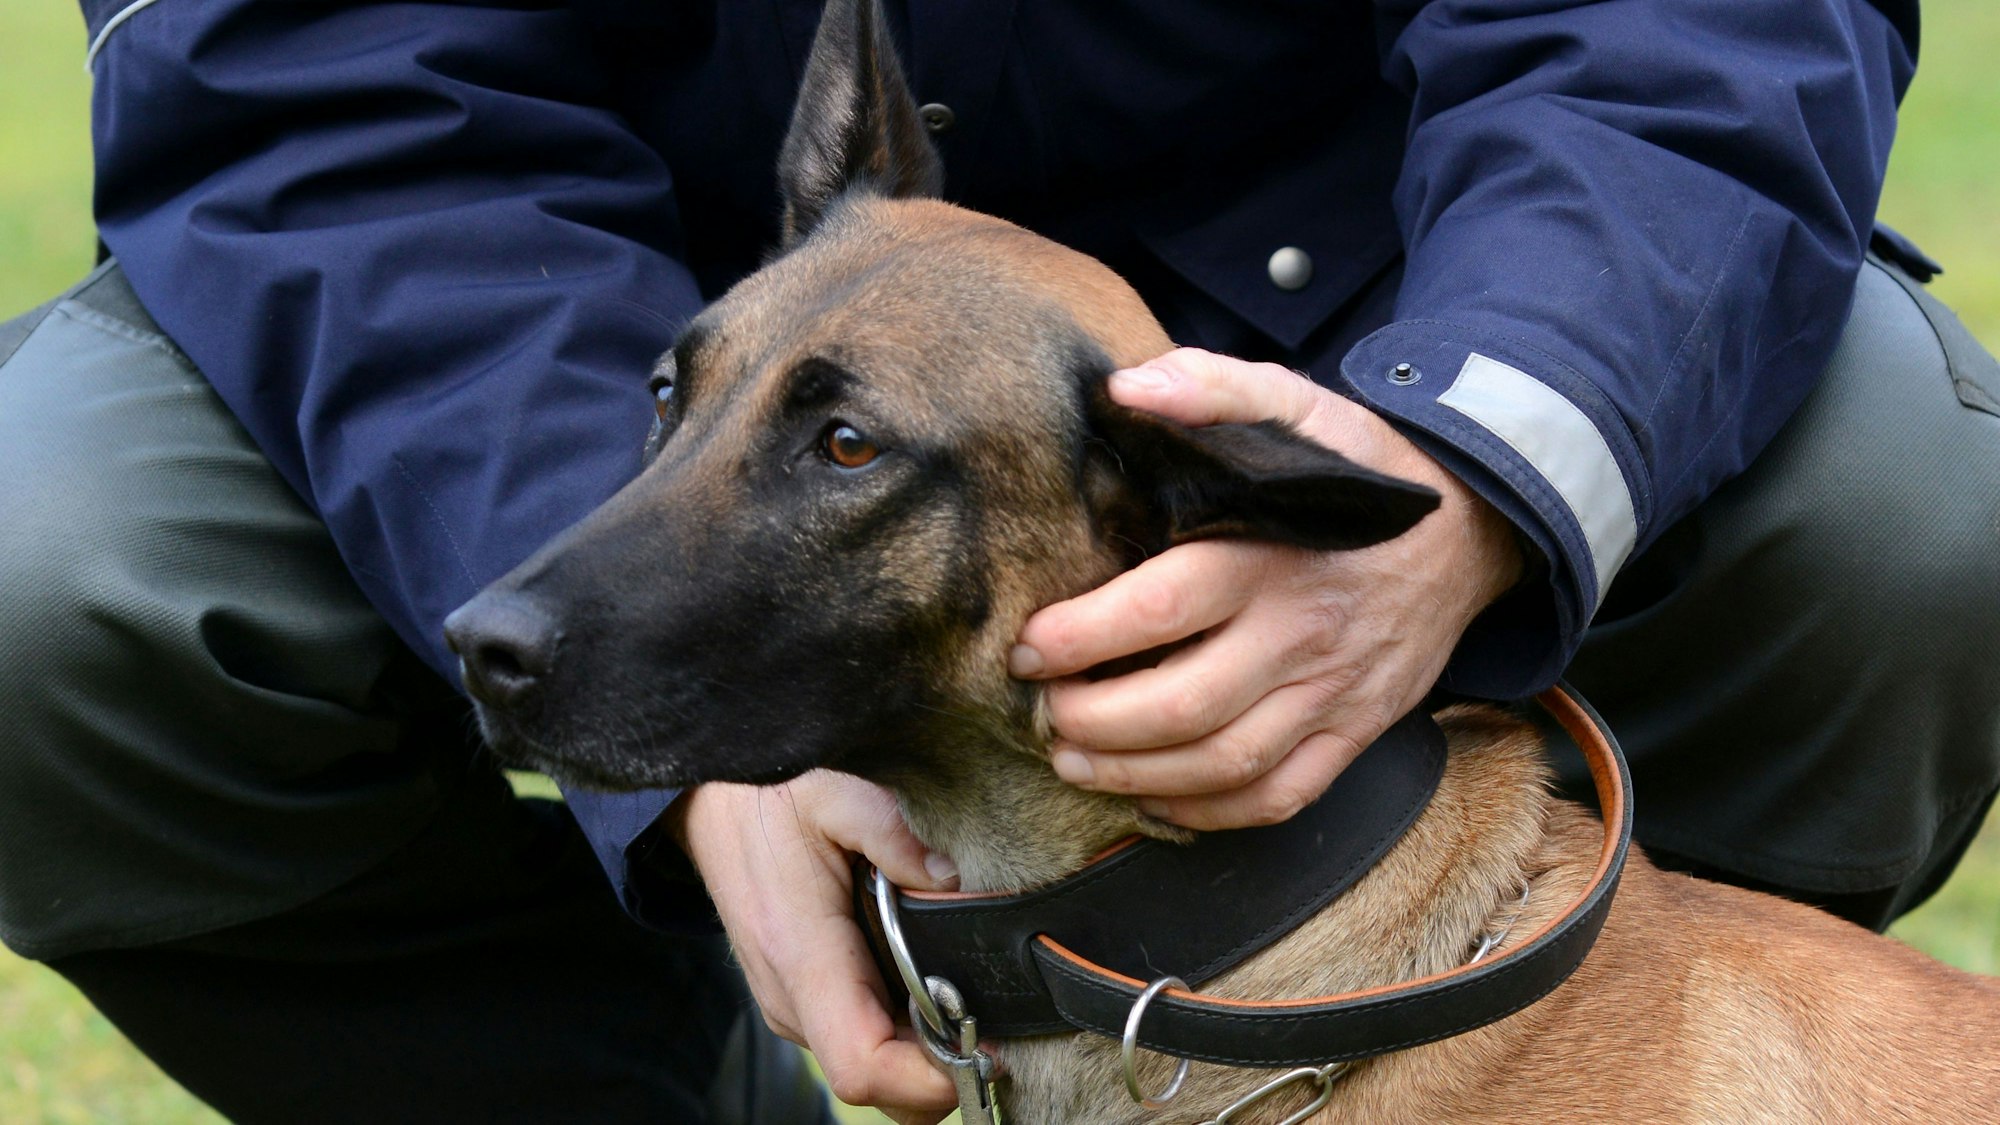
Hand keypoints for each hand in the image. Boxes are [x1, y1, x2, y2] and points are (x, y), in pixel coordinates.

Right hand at [672, 771, 960, 1123]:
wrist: (711, 804)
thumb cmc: (767, 798)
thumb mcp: (835, 792)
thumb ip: (894, 832)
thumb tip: (953, 880)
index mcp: (802, 956)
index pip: (861, 1065)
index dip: (929, 1077)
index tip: (990, 1048)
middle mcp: (791, 1000)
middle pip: (876, 1088)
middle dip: (942, 1076)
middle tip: (1000, 1026)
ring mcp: (793, 1007)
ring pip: (871, 1074)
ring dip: (925, 1059)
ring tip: (972, 1006)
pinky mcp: (802, 1001)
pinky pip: (860, 1044)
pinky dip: (904, 1039)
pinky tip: (933, 991)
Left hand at [1011, 347, 1521, 829]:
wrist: (1472, 530)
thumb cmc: (1360, 470)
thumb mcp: (1295, 404)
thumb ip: (1211, 389)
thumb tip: (1125, 390)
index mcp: (1273, 555)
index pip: (1162, 609)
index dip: (1082, 637)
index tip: (1028, 645)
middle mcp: (1303, 633)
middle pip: (1184, 704)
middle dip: (1094, 720)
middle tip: (1042, 711)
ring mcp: (1333, 692)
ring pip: (1226, 762)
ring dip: (1136, 775)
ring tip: (1073, 761)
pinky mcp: (1355, 731)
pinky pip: (1281, 795)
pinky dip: (1211, 814)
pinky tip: (1154, 799)